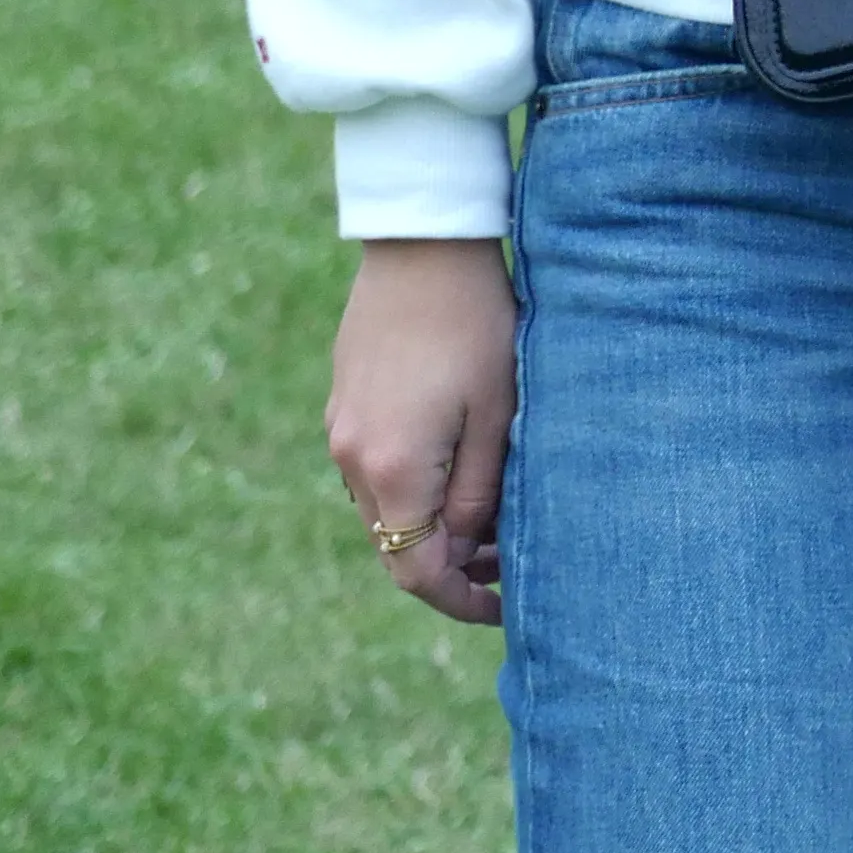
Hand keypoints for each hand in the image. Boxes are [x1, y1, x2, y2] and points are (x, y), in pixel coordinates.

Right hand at [327, 237, 514, 622]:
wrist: (423, 245)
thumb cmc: (476, 324)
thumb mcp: (498, 413)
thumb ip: (479, 492)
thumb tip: (465, 550)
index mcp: (393, 470)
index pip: (416, 573)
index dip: (461, 600)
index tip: (505, 608)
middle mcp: (353, 460)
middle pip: (395, 547)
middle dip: (452, 565)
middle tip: (511, 557)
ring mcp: (340, 430)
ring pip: (385, 509)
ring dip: (431, 525)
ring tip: (494, 512)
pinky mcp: (343, 403)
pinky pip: (375, 469)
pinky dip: (413, 486)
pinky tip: (459, 464)